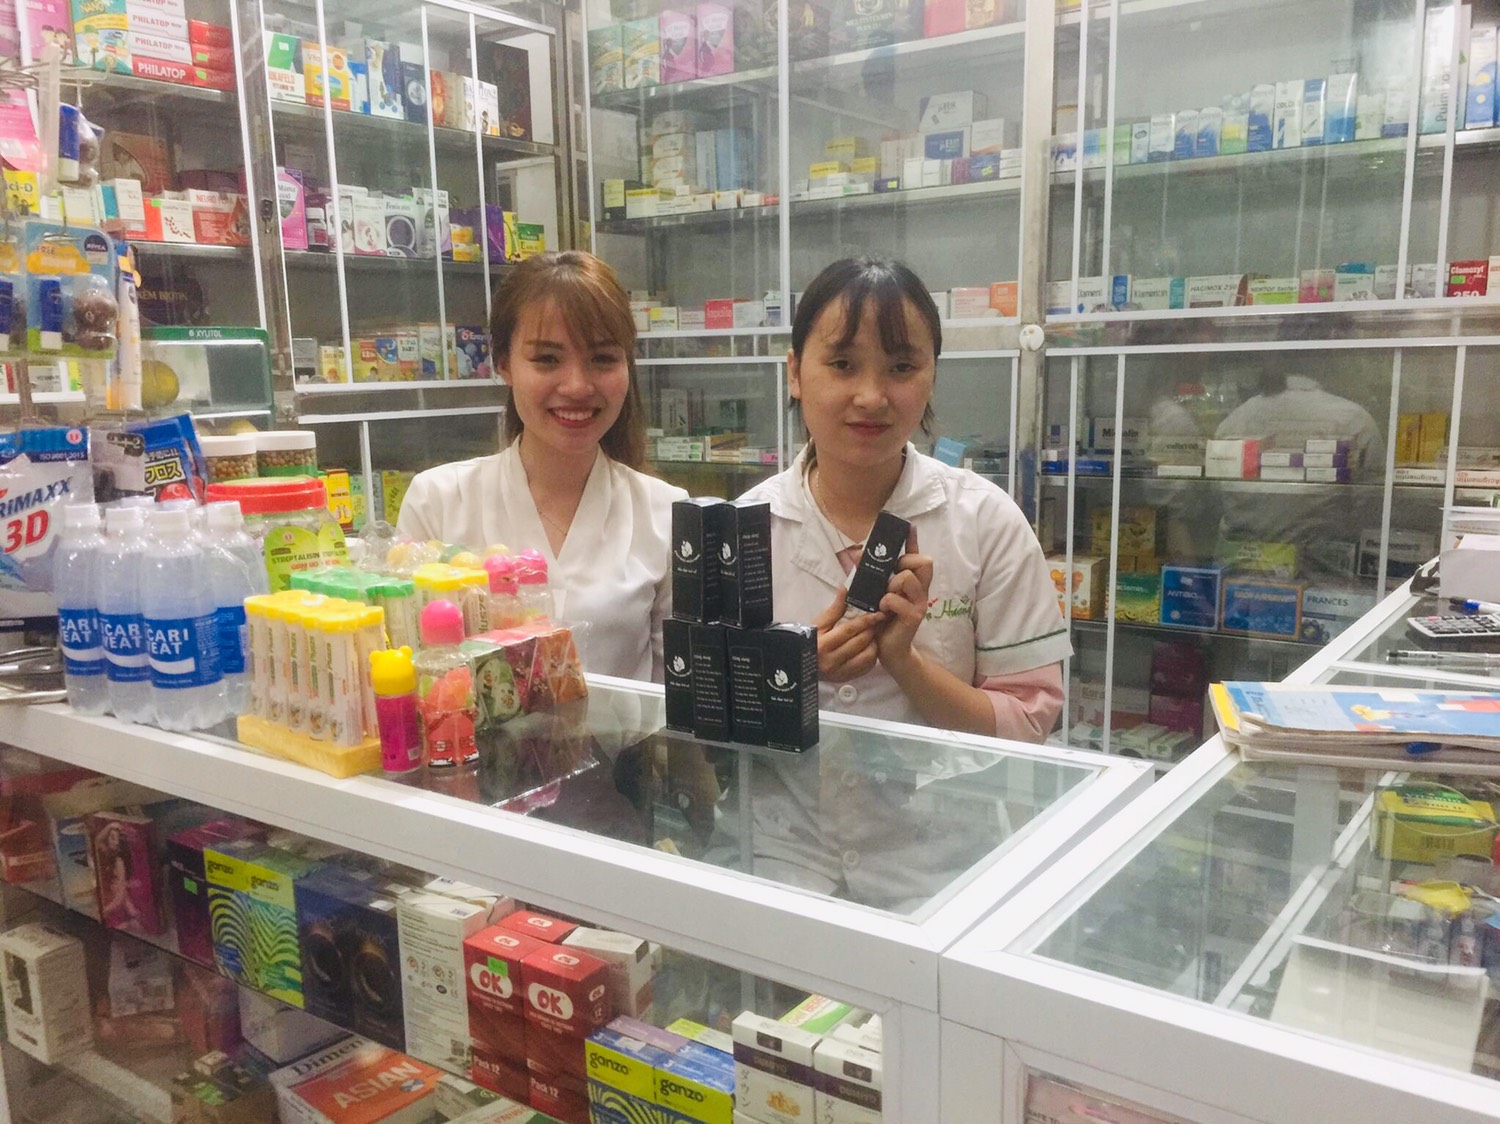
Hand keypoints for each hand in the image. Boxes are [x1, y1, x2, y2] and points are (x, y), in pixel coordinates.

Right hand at [813, 587, 882, 682]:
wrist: (801, 664)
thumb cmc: (809, 640)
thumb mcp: (819, 623)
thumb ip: (835, 608)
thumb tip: (847, 588)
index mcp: (823, 644)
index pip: (850, 630)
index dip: (866, 620)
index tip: (878, 614)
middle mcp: (832, 661)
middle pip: (860, 642)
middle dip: (872, 630)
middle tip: (878, 622)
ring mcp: (840, 673)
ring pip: (867, 656)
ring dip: (873, 643)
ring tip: (872, 635)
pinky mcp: (846, 678)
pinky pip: (866, 667)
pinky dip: (871, 655)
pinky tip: (868, 647)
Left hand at [875, 531, 932, 675]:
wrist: (890, 652)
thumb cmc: (884, 622)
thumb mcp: (879, 594)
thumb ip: (874, 576)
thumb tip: (855, 553)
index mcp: (913, 584)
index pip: (918, 556)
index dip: (914, 541)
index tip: (909, 526)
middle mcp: (921, 590)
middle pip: (923, 561)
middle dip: (904, 564)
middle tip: (890, 580)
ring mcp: (919, 603)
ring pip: (908, 577)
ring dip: (892, 584)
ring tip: (884, 597)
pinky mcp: (913, 616)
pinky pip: (896, 599)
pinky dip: (886, 602)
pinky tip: (883, 611)